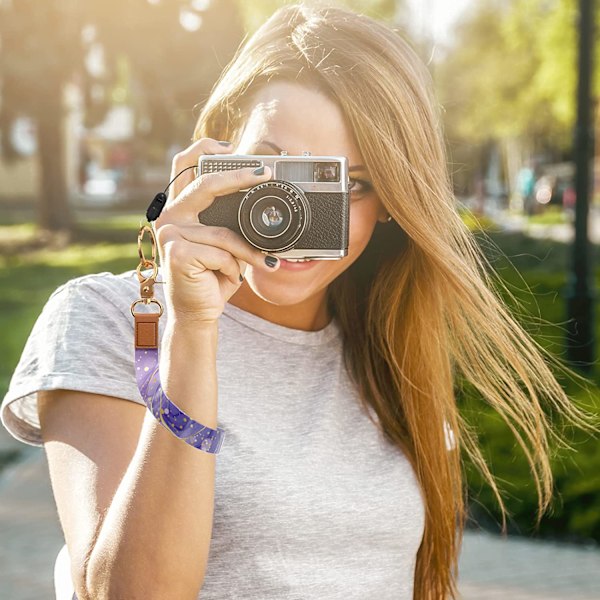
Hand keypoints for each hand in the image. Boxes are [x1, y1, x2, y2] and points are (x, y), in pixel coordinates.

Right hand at [153, 138, 279, 325]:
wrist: (198, 311)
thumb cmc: (213, 275)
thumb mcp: (225, 243)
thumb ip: (230, 220)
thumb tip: (258, 195)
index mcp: (179, 209)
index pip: (183, 167)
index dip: (204, 149)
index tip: (231, 147)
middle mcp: (169, 217)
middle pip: (205, 185)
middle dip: (238, 177)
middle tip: (264, 173)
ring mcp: (169, 234)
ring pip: (224, 233)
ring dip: (247, 252)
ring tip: (262, 262)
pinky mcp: (177, 254)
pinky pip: (222, 253)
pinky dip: (233, 268)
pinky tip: (229, 279)